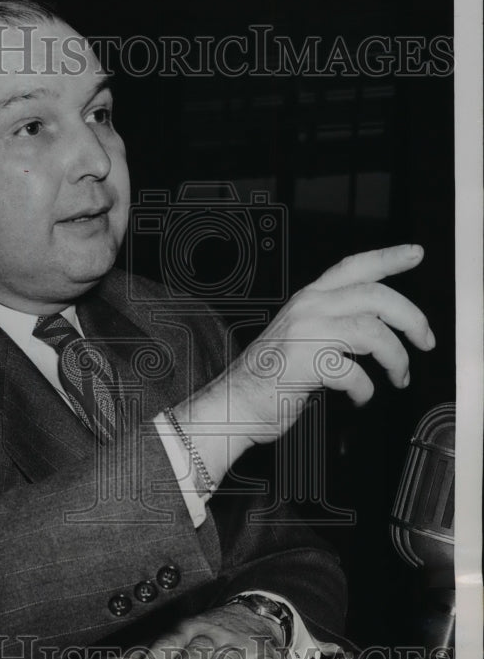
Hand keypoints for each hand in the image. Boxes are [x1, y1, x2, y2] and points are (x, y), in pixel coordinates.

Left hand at [130, 602, 286, 658]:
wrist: (253, 612)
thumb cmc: (213, 632)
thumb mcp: (190, 633)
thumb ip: (169, 651)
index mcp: (192, 630)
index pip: (171, 641)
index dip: (156, 658)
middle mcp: (214, 636)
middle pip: (199, 649)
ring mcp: (238, 644)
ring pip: (227, 657)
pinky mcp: (263, 653)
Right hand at [177, 244, 434, 480]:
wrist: (234, 404)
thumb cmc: (268, 376)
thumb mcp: (300, 335)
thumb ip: (333, 323)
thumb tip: (380, 330)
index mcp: (308, 299)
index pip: (353, 267)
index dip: (388, 258)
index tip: (415, 254)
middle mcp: (308, 309)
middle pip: (375, 297)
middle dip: (411, 318)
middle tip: (426, 340)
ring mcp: (306, 333)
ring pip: (373, 333)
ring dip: (396, 358)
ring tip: (398, 376)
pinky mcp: (306, 363)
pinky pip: (355, 374)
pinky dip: (365, 390)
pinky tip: (359, 397)